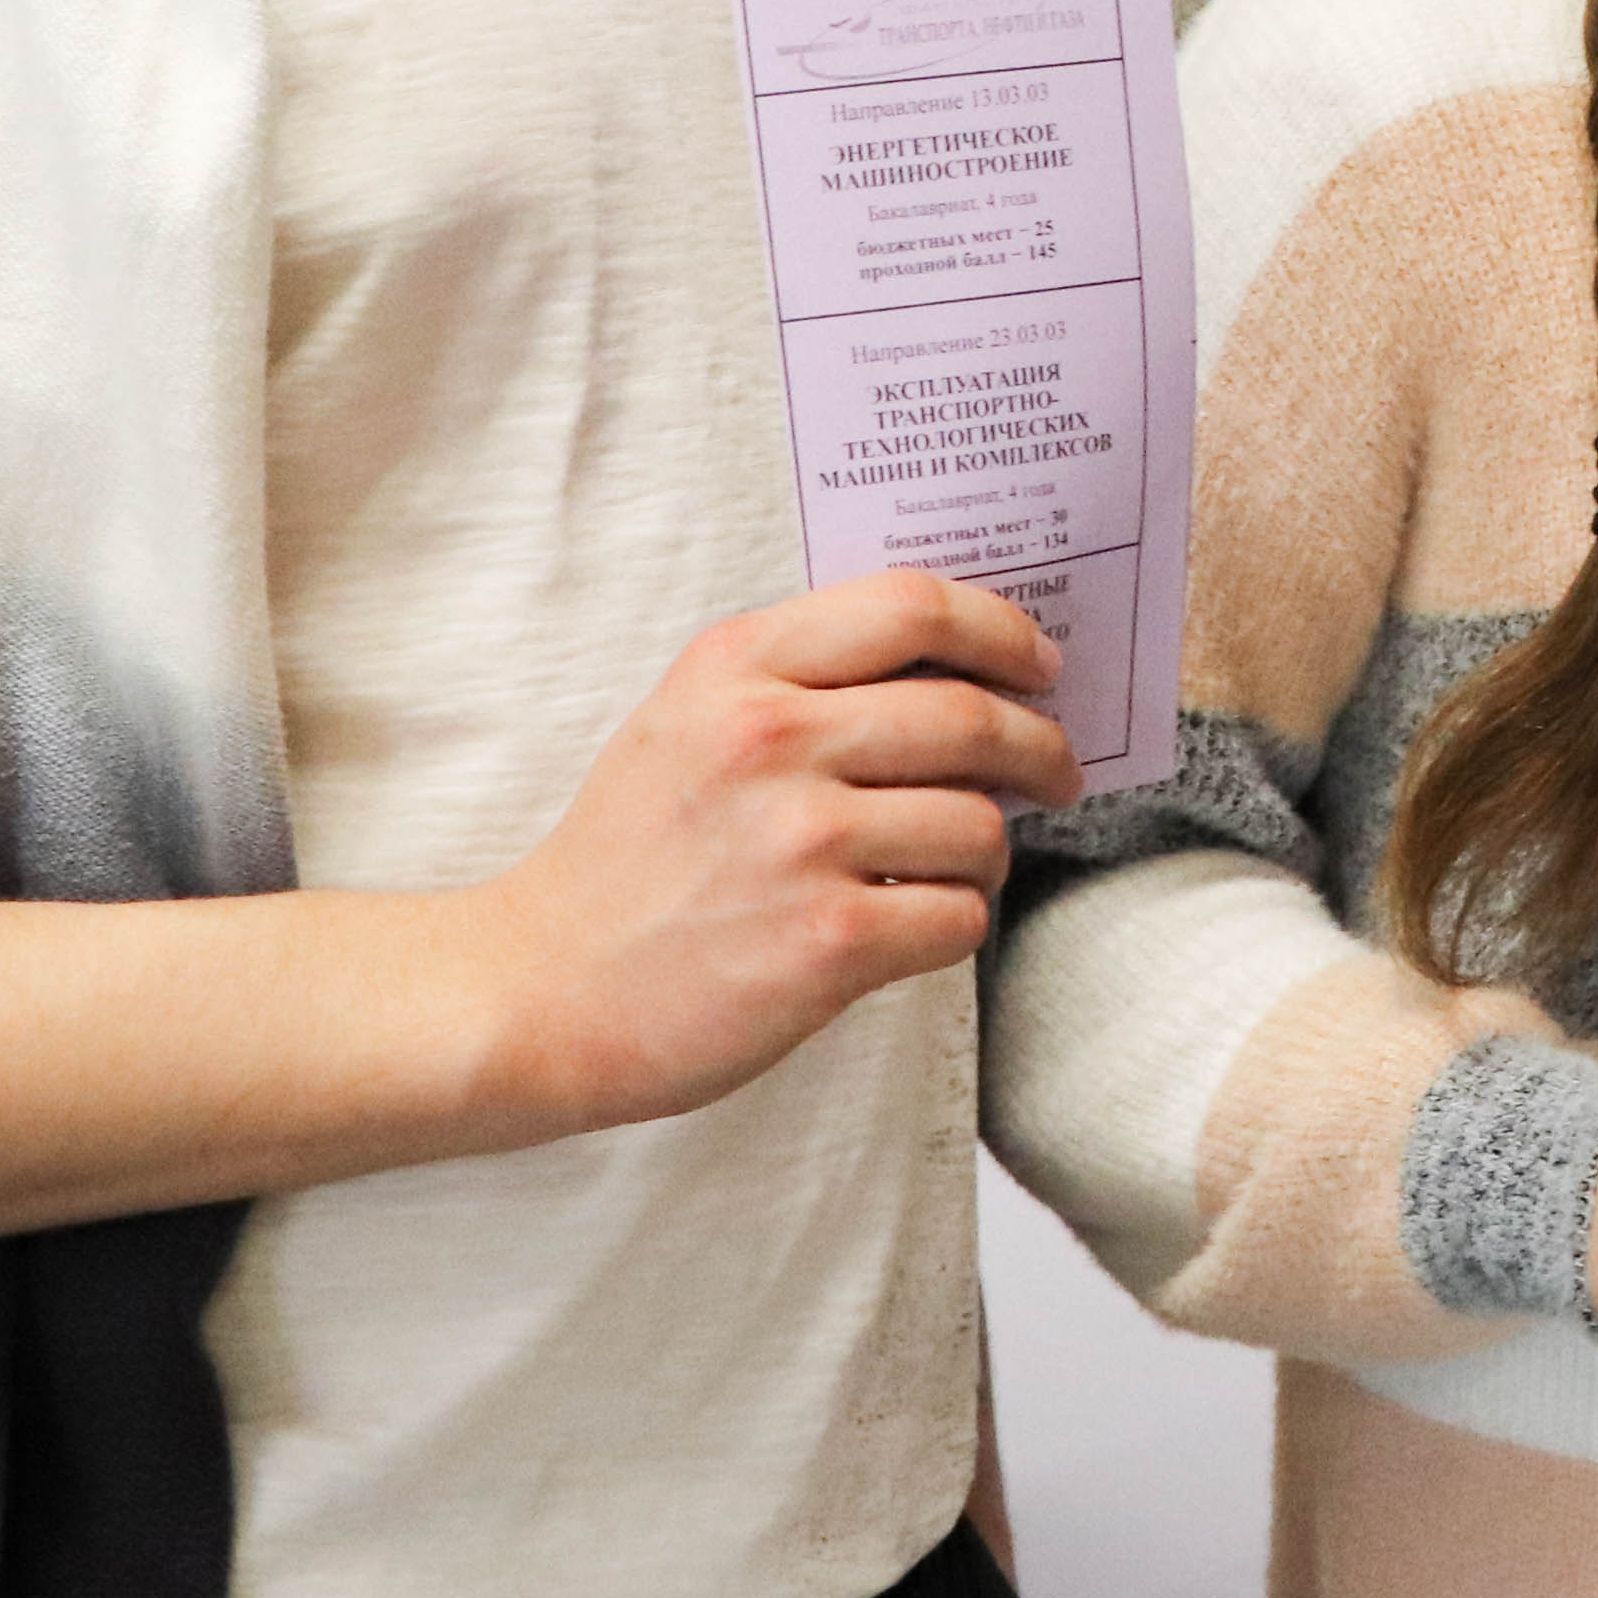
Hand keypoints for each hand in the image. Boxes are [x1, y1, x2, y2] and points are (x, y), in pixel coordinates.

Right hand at [462, 570, 1078, 1136]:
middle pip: (969, 717)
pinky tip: (919, 922)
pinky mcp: (827, 941)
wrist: (541, 990)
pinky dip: (958, 921)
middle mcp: (769, 738)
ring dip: (992, 851)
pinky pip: (959, 914)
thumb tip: (960, 670)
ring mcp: (799, 840)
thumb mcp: (686, 719)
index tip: (1039, 667)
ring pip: (979, 823)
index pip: (912, 607)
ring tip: (961, 866)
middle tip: (1056, 773)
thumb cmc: (627, 859)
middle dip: (1040, 748)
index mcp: (736, 668)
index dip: (1001, 632)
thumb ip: (800, 678)